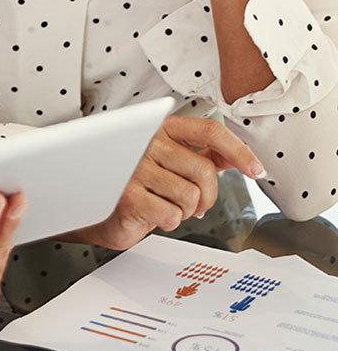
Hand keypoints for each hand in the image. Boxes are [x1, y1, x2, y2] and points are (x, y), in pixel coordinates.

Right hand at [72, 115, 264, 251]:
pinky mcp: (127, 195)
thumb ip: (202, 156)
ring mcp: (134, 168)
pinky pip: (172, 214)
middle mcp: (146, 142)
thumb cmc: (134, 184)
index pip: (208, 131)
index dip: (238, 150)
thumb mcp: (169, 163)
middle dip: (207, 196)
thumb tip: (238, 158)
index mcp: (160, 129)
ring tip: (167, 206)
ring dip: (185, 211)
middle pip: (205, 170)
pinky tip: (153, 214)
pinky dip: (169, 221)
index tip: (255, 169)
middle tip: (195, 205)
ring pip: (190, 196)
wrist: (95, 208)